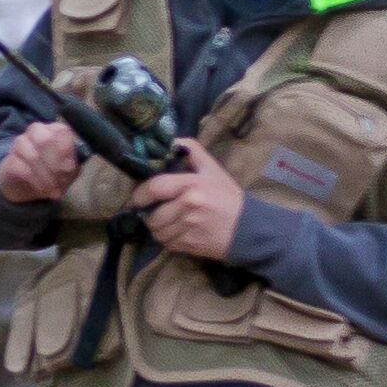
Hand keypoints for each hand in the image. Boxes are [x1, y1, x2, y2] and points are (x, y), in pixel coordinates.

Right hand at [0, 117, 82, 205]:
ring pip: (32, 156)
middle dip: (54, 164)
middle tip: (61, 180)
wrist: (27, 182)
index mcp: (55, 129)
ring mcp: (20, 143)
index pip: (62, 132)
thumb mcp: (68, 169)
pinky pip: (22, 170)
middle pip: (45, 140)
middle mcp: (36, 131)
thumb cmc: (53, 171)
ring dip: (46, 177)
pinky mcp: (9, 160)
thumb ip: (71, 164)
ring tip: (53, 190)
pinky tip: (43, 191)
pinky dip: (36, 183)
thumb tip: (68, 166)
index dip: (66, 152)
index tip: (69, 169)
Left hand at [141, 137, 248, 261]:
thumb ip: (191, 150)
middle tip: (152, 211)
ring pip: (157, 232)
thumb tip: (170, 141)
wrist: (247, 227)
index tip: (139, 197)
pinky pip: (167, 243)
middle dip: (148, 214)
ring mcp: (189, 228)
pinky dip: (167, 239)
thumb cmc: (227, 196)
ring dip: (157, 228)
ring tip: (165, 222)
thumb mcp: (212, 169)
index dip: (140, 193)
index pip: (155, 187)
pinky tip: (176, 232)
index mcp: (192, 185)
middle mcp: (189, 206)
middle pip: (153, 215)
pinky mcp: (190, 245)